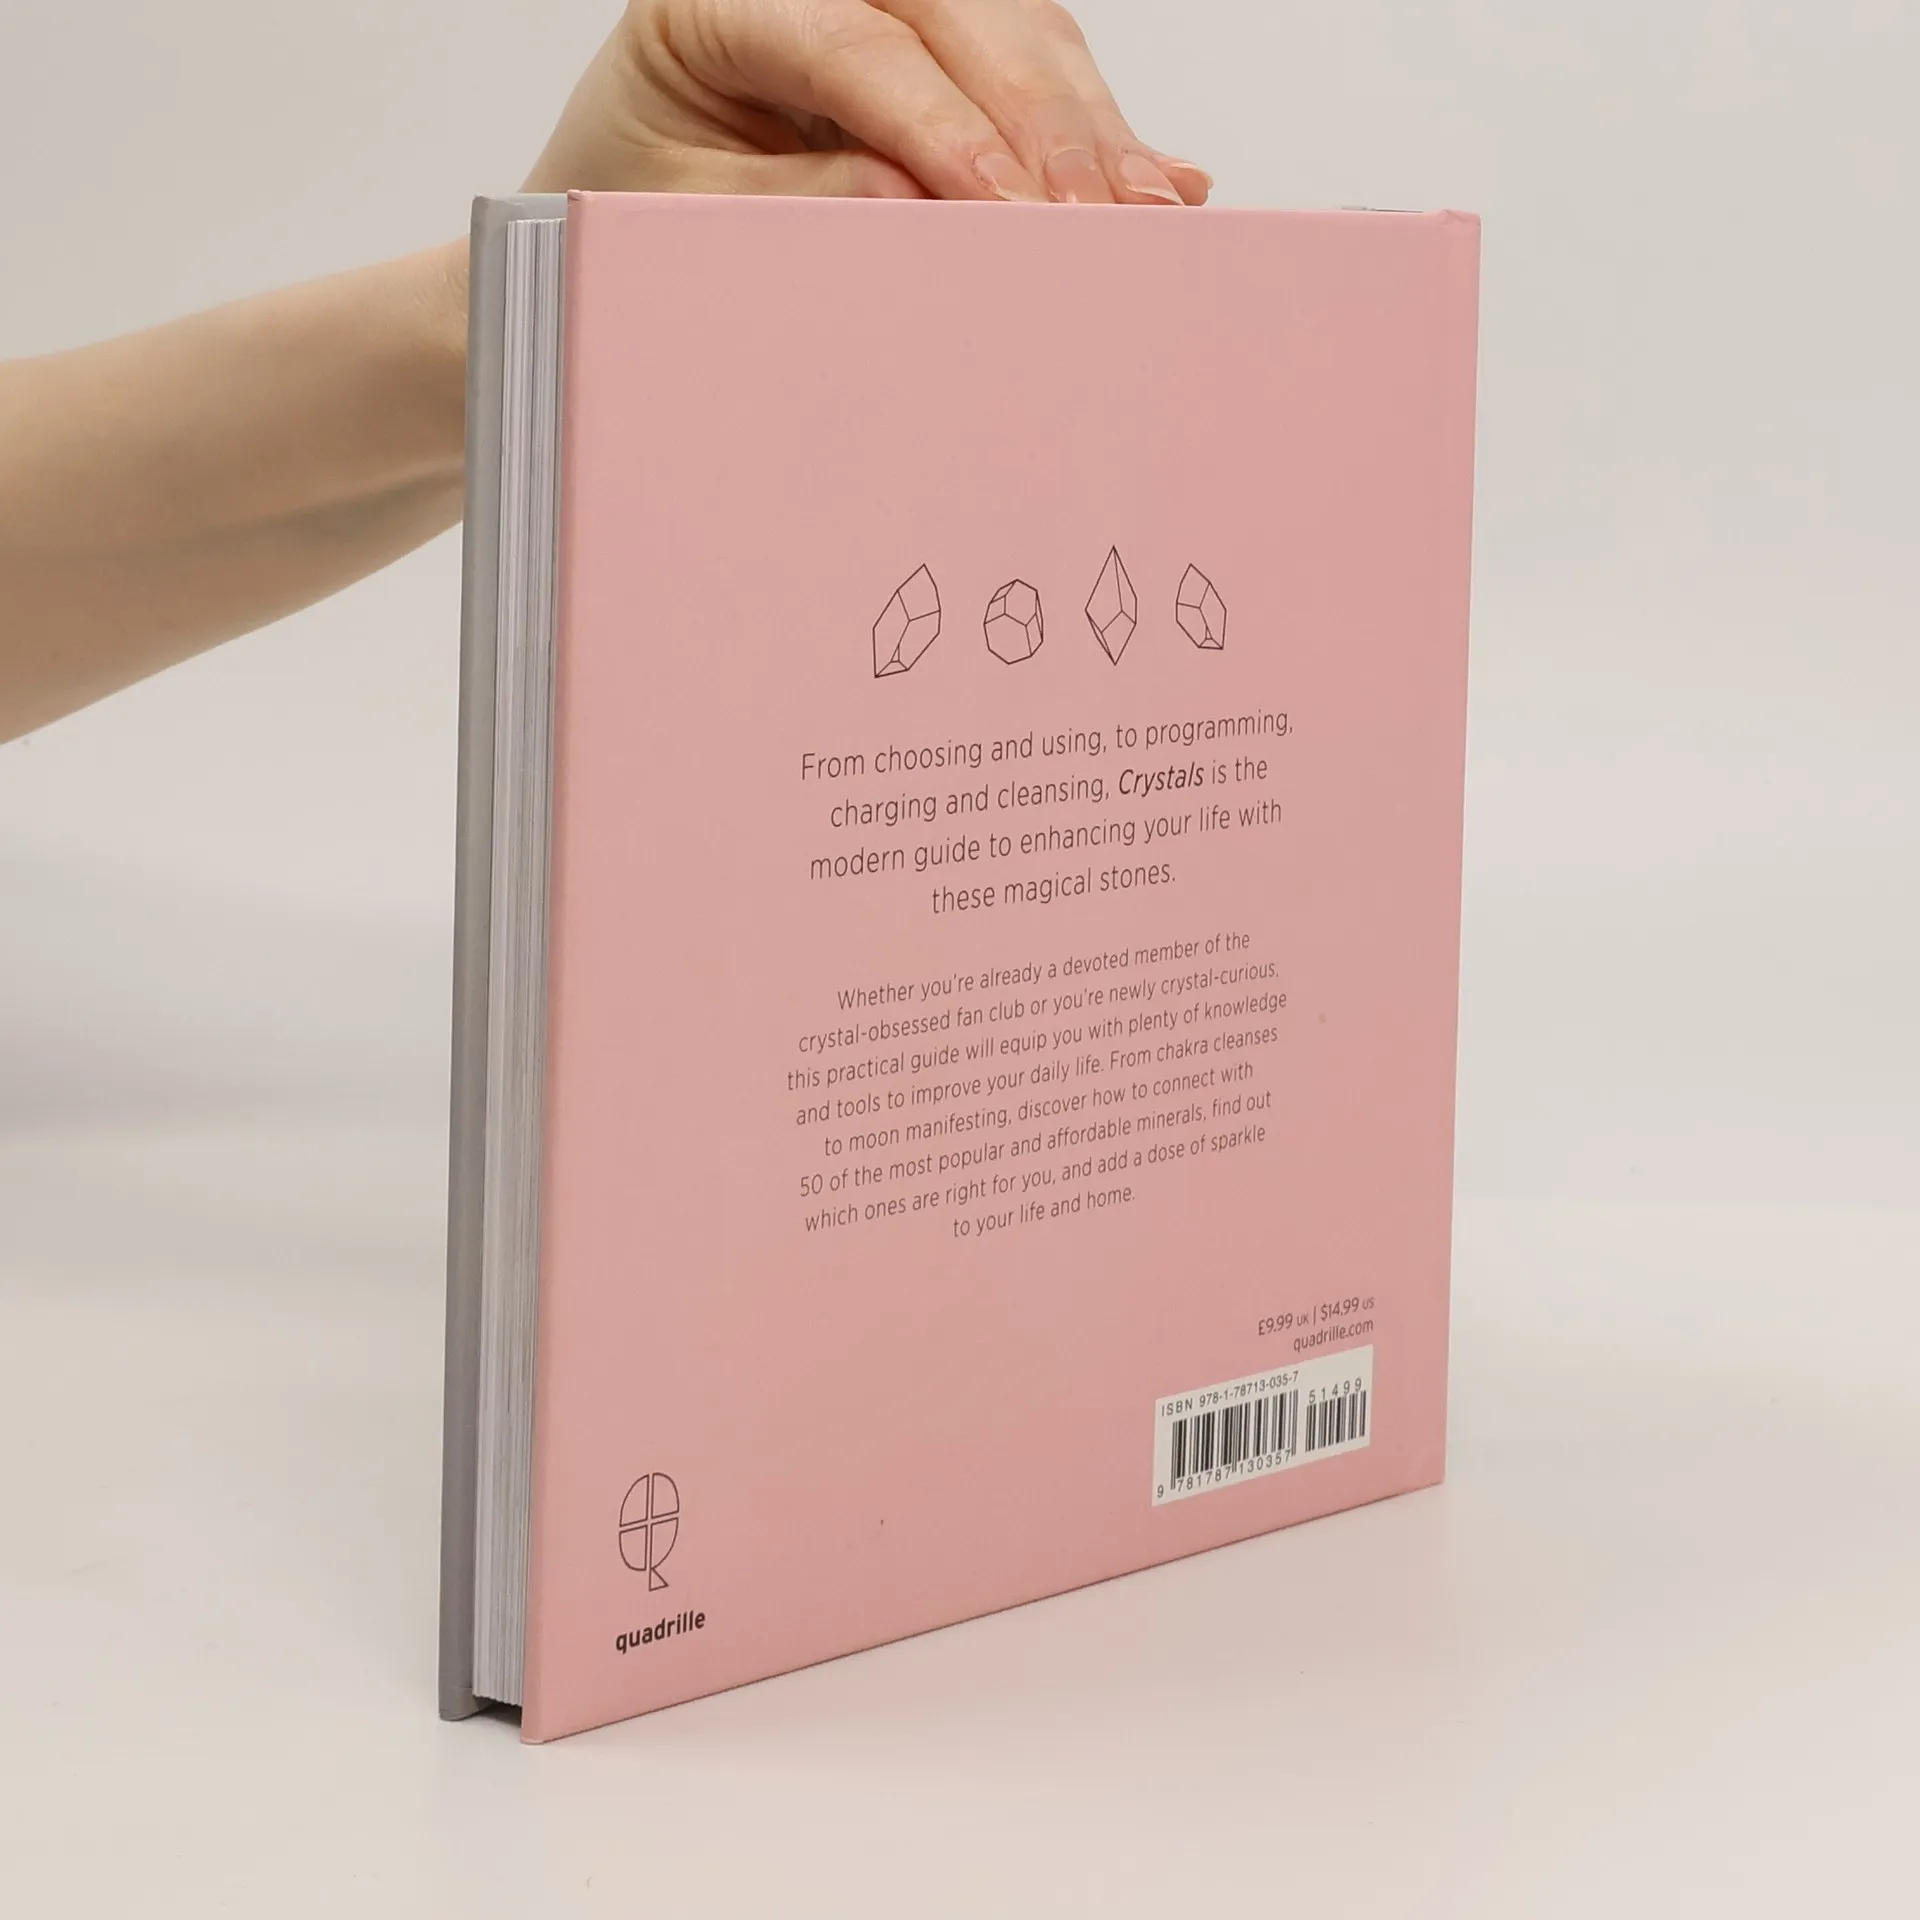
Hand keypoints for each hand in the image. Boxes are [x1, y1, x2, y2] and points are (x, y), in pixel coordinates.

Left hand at [525, 0, 1210, 205]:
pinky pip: (1029, 65)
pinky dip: (1091, 129)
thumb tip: (925, 201)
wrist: (610, 205)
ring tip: (1148, 210)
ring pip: (1014, 29)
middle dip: (1044, 121)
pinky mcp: (934, 43)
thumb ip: (798, 202)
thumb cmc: (632, 201)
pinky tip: (1156, 179)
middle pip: (960, 18)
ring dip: (1088, 125)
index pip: (855, 41)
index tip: (1010, 207)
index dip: (944, 123)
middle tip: (1105, 218)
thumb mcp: (683, 214)